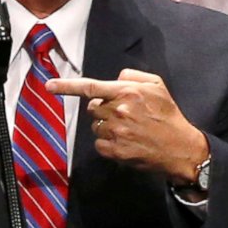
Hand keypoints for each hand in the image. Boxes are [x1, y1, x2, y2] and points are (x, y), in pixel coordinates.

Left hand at [46, 68, 207, 185]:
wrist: (179, 147)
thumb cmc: (167, 114)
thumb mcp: (157, 85)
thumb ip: (133, 76)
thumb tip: (114, 78)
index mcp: (127, 92)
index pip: (91, 87)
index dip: (67, 86)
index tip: (49, 86)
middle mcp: (118, 111)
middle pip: (92, 108)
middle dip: (102, 109)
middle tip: (122, 114)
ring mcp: (115, 132)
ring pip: (95, 126)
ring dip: (105, 126)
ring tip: (127, 129)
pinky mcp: (115, 151)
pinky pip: (98, 143)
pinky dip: (107, 143)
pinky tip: (125, 141)